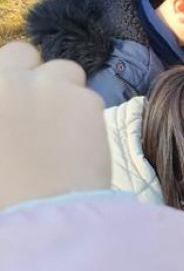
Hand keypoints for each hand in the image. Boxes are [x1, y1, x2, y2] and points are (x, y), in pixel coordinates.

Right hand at [0, 42, 109, 210]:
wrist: (37, 217)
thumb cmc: (2, 197)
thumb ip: (5, 122)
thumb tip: (16, 127)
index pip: (2, 65)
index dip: (7, 85)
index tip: (15, 109)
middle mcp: (6, 79)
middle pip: (20, 53)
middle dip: (29, 72)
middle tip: (37, 105)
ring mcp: (47, 85)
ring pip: (63, 70)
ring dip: (64, 89)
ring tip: (65, 125)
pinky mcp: (86, 101)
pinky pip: (89, 97)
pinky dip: (87, 115)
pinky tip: (84, 142)